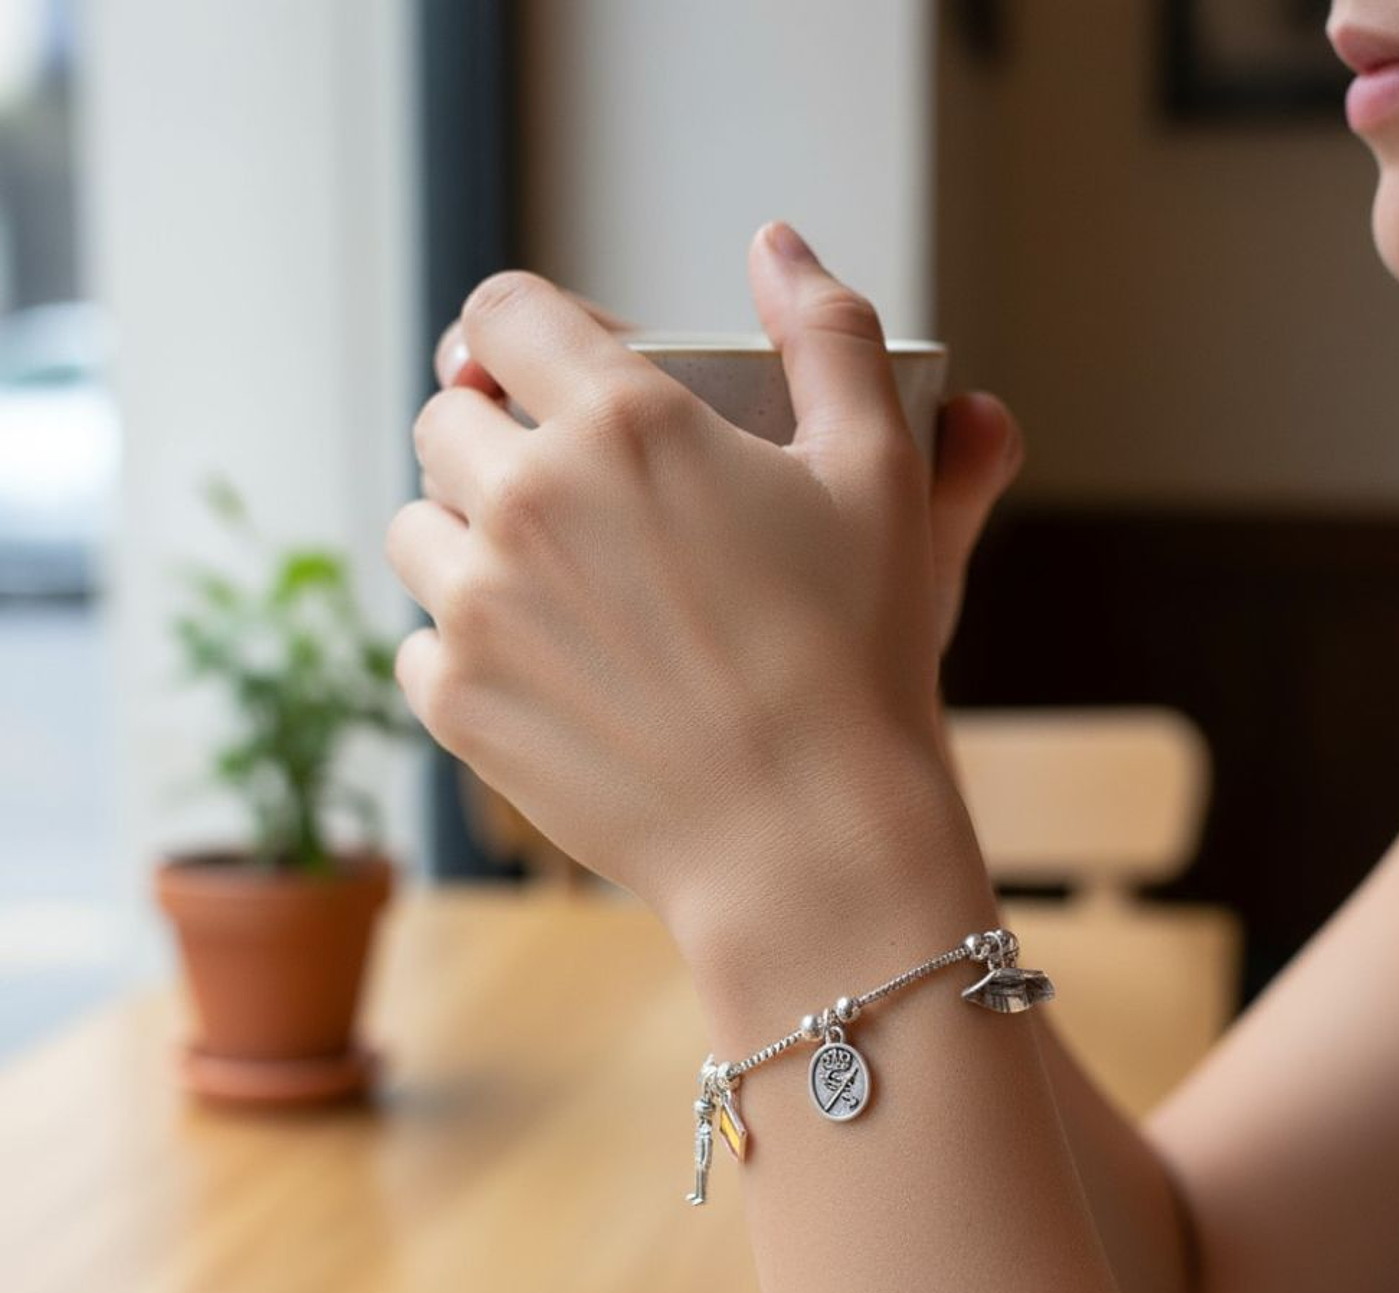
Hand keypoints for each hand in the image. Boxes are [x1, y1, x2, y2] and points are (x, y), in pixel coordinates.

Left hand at [386, 223, 996, 929]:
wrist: (809, 833)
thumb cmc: (856, 654)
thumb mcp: (877, 472)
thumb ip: (829, 335)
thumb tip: (776, 243)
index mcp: (619, 420)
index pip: (499, 314)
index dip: (520, 331)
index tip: (549, 371)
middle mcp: (525, 500)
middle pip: (443, 420)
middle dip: (492, 436)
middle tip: (567, 491)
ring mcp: (478, 607)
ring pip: (413, 527)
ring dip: (464, 536)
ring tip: (549, 582)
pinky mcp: (457, 703)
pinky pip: (417, 640)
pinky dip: (464, 644)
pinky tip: (545, 670)